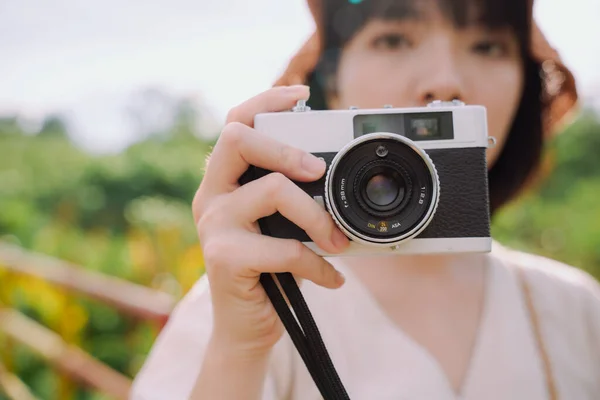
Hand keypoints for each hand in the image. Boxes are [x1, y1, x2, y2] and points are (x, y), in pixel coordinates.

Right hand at [192, 85, 349, 356]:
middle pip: (239, 140)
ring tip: (339, 242)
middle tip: (319, 172)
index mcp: (224, 181)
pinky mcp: (223, 258)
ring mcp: (213, 225)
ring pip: (273, 192)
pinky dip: (318, 265)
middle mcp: (211, 196)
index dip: (265, 101)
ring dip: (317, 217)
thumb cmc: (268, 270)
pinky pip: (285, 248)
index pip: (234, 123)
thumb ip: (291, 196)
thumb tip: (332, 174)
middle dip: (286, 149)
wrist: (246, 326)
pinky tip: (332, 278)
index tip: (301, 95)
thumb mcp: (279, 225)